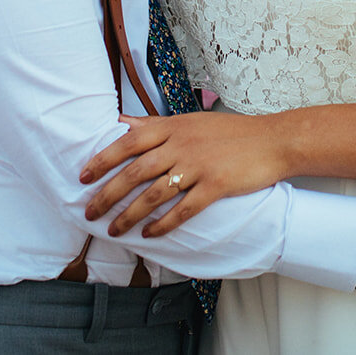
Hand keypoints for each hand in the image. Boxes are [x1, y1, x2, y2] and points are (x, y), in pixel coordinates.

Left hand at [79, 112, 288, 236]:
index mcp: (172, 127)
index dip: (102, 160)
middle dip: (107, 194)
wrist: (272, 140)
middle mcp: (181, 145)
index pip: (128, 142)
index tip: (82, 177)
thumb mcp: (188, 120)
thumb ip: (153, 124)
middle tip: (89, 212)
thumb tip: (120, 122)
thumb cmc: (229, 132)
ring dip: (130, 215)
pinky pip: (183, 210)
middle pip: (135, 172)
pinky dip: (164, 225)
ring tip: (114, 230)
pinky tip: (150, 235)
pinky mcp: (216, 185)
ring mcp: (199, 165)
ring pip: (154, 194)